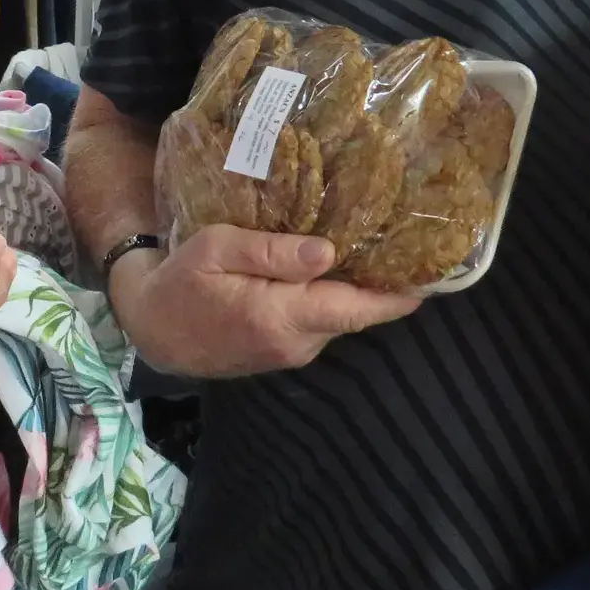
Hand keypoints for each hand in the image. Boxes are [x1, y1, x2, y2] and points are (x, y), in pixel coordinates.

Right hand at [107, 225, 421, 378]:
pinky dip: (331, 298)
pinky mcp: (283, 351)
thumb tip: (329, 253)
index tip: (436, 273)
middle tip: (407, 237)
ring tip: (375, 242)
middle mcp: (296, 343)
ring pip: (337, 316)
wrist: (153, 330)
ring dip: (354, 288)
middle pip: (354, 311)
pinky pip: (318, 321)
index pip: (357, 308)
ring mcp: (291, 352)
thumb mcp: (216, 250)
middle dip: (381, 281)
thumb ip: (271, 252)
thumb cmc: (180, 282)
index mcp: (282, 316)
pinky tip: (332, 266)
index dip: (399, 294)